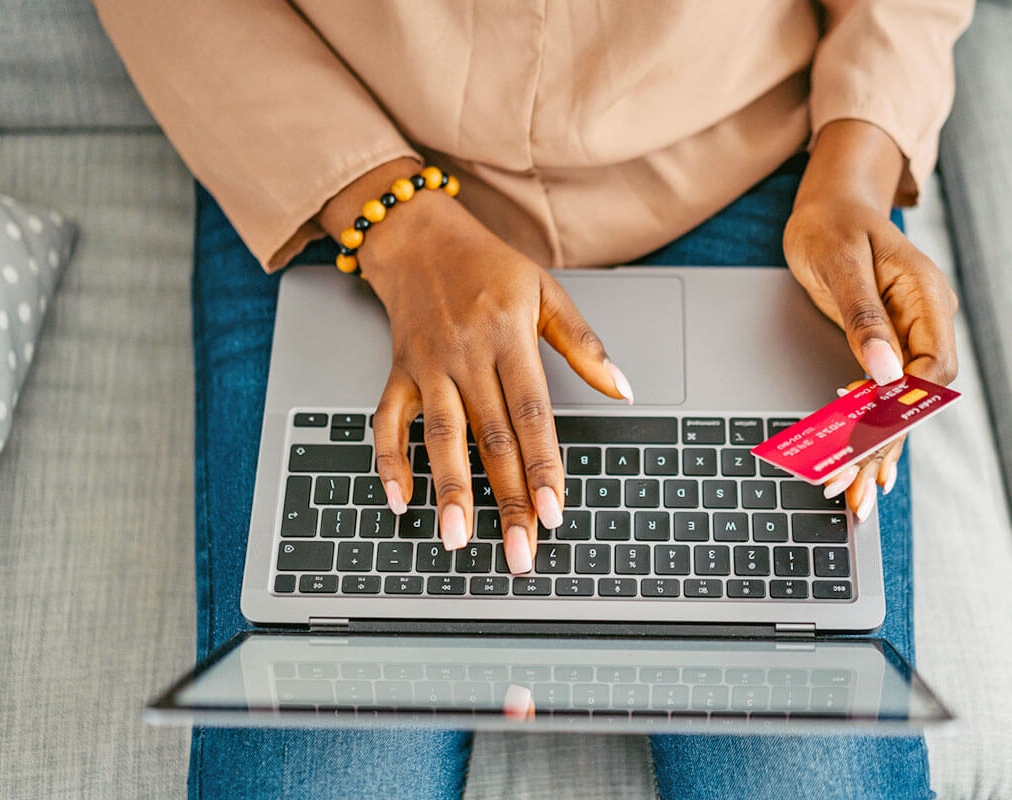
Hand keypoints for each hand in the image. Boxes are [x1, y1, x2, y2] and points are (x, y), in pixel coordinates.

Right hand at [320, 160, 632, 574]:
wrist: (419, 237)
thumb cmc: (487, 266)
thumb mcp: (547, 291)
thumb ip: (584, 344)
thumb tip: (624, 389)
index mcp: (509, 337)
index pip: (532, 414)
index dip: (544, 466)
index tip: (555, 511)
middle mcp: (466, 356)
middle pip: (491, 438)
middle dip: (507, 499)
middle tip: (520, 551)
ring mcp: (428, 367)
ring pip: (439, 437)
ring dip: (450, 492)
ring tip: (458, 540)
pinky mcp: (397, 373)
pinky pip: (387, 422)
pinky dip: (389, 462)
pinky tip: (400, 501)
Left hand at [783, 121, 958, 517]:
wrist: (828, 203)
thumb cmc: (831, 223)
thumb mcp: (840, 263)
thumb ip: (863, 316)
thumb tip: (884, 371)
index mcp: (926, 297)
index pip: (931, 367)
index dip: (902, 407)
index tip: (867, 437)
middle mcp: (927, 320)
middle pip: (918, 397)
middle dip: (886, 444)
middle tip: (853, 486)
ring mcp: (910, 335)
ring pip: (902, 404)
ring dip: (877, 448)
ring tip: (854, 494)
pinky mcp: (887, 345)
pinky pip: (885, 396)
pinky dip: (871, 432)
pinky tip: (866, 468)